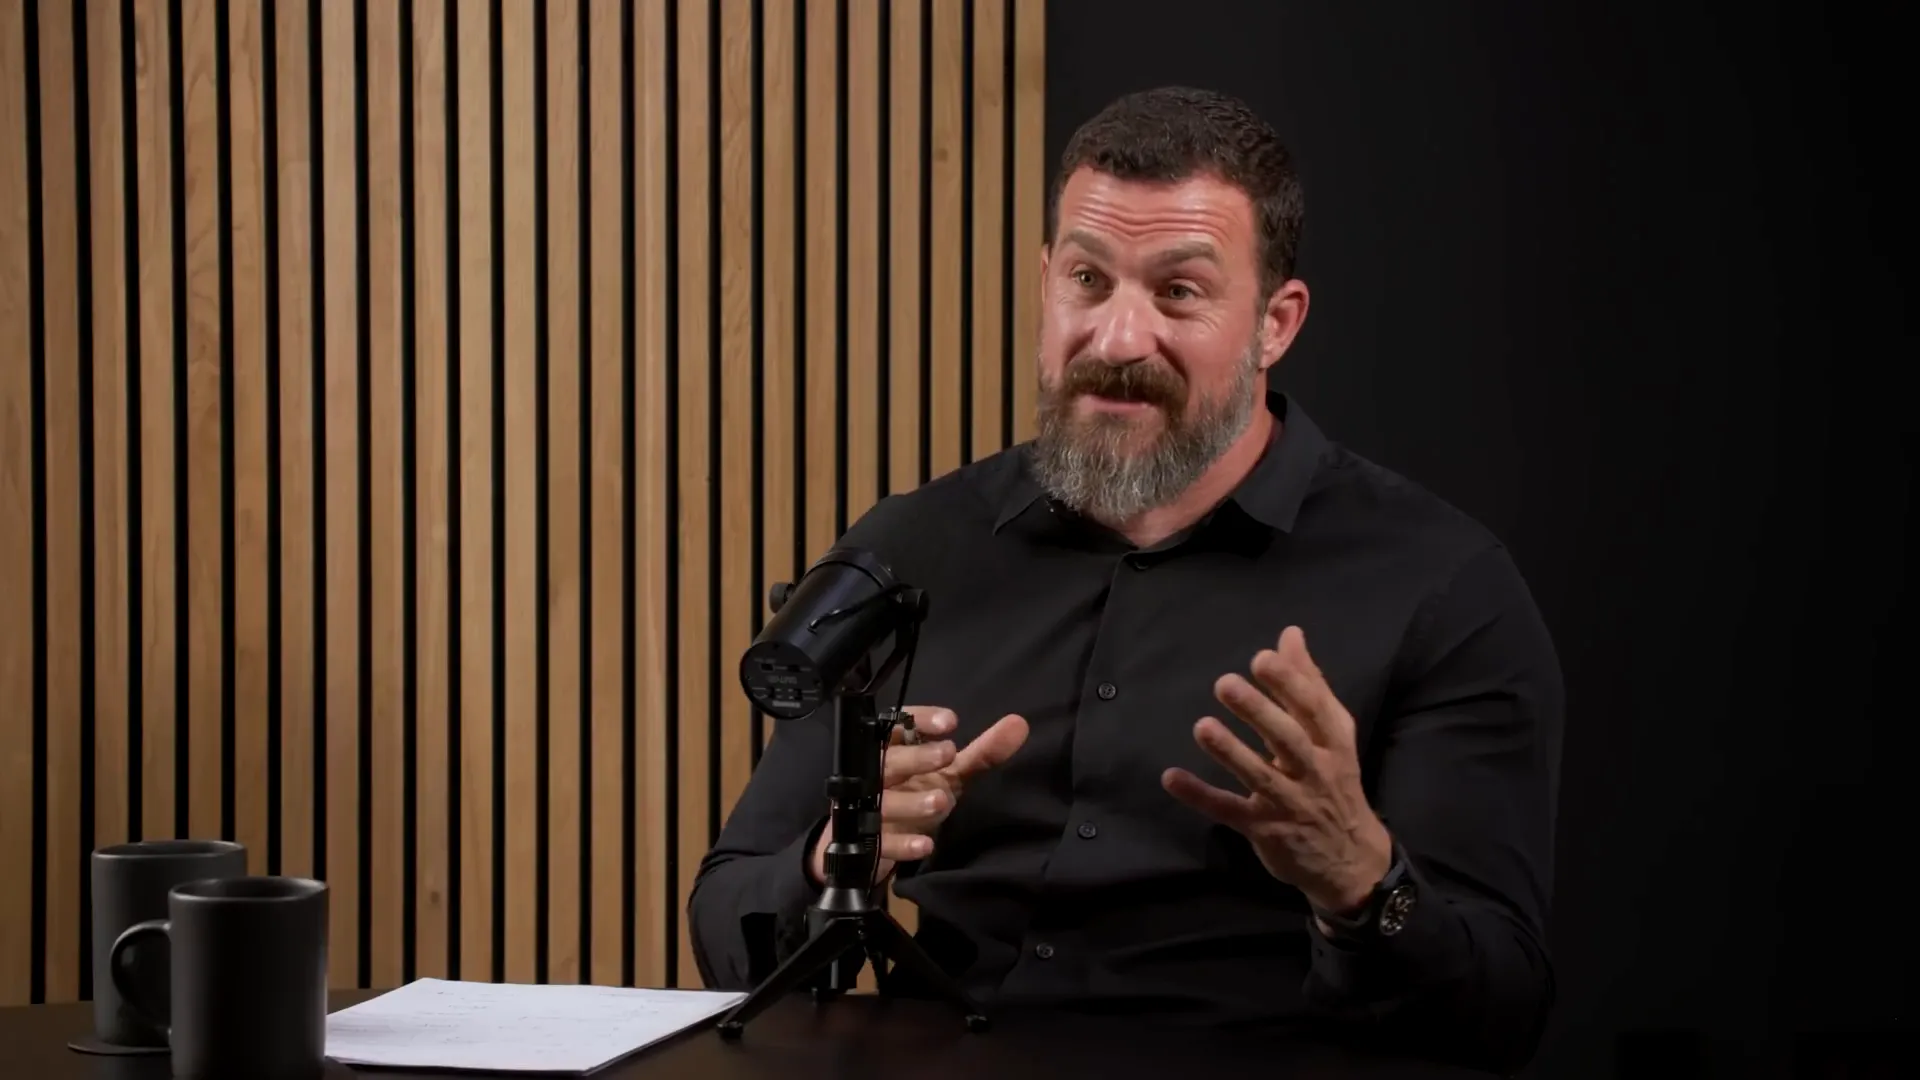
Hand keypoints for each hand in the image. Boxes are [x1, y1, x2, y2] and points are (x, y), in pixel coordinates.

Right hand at [809, 707, 1029, 886]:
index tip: (950, 721)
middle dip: (915, 757)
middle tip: (947, 754)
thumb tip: (1020, 723)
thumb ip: (983, 753)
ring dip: (911, 802)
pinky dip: (902, 845)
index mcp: (894, 750)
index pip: (899, 725)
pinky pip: (881, 843)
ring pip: (882, 802)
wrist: (878, 844)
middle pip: (886, 760)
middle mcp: (876, 776)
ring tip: (942, 801)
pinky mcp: (868, 842)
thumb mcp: (951, 774)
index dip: (920, 719)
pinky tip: (926, 845)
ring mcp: (867, 810)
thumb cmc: (916, 794)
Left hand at [1162, 626, 1391, 914]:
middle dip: (1258, 712)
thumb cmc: (1334, 781)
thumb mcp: (1332, 735)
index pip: (1313, 711)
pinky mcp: (1264, 829)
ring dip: (1230, 752)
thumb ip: (1309, 684)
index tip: (1262, 659)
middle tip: (1225, 683)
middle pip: (1288, 740)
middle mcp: (1314, 773)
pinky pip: (1229, 811)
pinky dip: (1201, 796)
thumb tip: (1290, 635)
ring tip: (1202, 726)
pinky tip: (1172, 777)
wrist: (1349, 860)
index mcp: (1332, 745)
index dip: (1289, 684)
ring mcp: (1288, 804)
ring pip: (1259, 777)